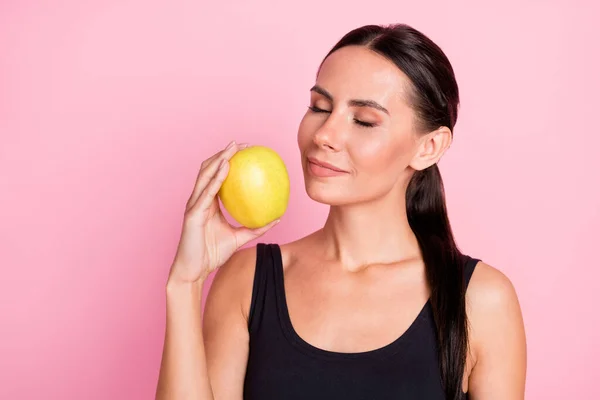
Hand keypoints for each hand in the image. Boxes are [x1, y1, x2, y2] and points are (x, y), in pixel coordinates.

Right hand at [168, 141, 279, 283]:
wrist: (194, 271)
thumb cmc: (212, 255)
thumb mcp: (239, 238)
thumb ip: (256, 228)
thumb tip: (277, 218)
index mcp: (207, 203)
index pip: (217, 176)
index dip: (228, 161)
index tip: (246, 152)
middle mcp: (199, 200)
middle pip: (209, 169)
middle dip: (224, 153)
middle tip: (242, 144)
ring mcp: (194, 205)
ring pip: (205, 175)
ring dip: (219, 159)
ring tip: (233, 148)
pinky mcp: (192, 213)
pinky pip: (207, 192)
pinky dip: (216, 177)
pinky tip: (227, 167)